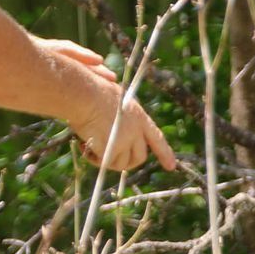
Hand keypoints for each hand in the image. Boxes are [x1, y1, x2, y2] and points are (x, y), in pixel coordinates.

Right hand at [38, 38, 177, 172]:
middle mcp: (137, 130)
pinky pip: (105, 163)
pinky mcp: (113, 149)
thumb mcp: (112, 97)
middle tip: (108, 157)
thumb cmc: (90, 88)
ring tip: (91, 146)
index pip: (156, 137)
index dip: (164, 152)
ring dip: (107, 160)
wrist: (83, 93)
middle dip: (126, 161)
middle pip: (139, 157)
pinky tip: (84, 146)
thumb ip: (118, 110)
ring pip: (122, 164)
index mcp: (139, 115)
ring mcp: (126, 140)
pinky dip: (94, 159)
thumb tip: (117, 112)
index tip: (171, 166)